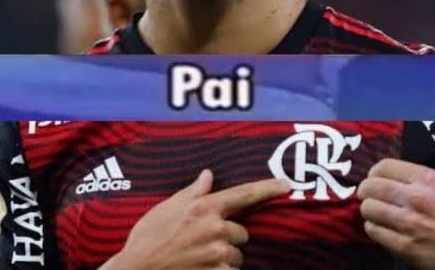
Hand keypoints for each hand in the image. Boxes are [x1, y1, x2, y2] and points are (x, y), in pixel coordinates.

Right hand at [100, 169, 288, 269]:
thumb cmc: (148, 237)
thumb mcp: (167, 208)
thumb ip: (193, 192)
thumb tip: (208, 174)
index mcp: (204, 207)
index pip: (243, 194)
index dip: (267, 188)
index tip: (286, 184)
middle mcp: (215, 229)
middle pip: (241, 231)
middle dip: (228, 236)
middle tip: (203, 241)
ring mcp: (217, 255)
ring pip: (236, 254)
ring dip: (224, 257)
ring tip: (199, 257)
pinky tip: (199, 268)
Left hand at [358, 158, 434, 269]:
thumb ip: (414, 179)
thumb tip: (383, 177)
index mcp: (426, 179)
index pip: (383, 166)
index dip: (373, 172)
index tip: (373, 179)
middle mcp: (416, 198)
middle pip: (371, 187)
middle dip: (365, 191)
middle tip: (367, 196)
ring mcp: (410, 223)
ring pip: (368, 209)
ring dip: (368, 210)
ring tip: (374, 213)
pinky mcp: (407, 247)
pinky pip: (374, 231)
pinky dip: (373, 228)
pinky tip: (381, 228)